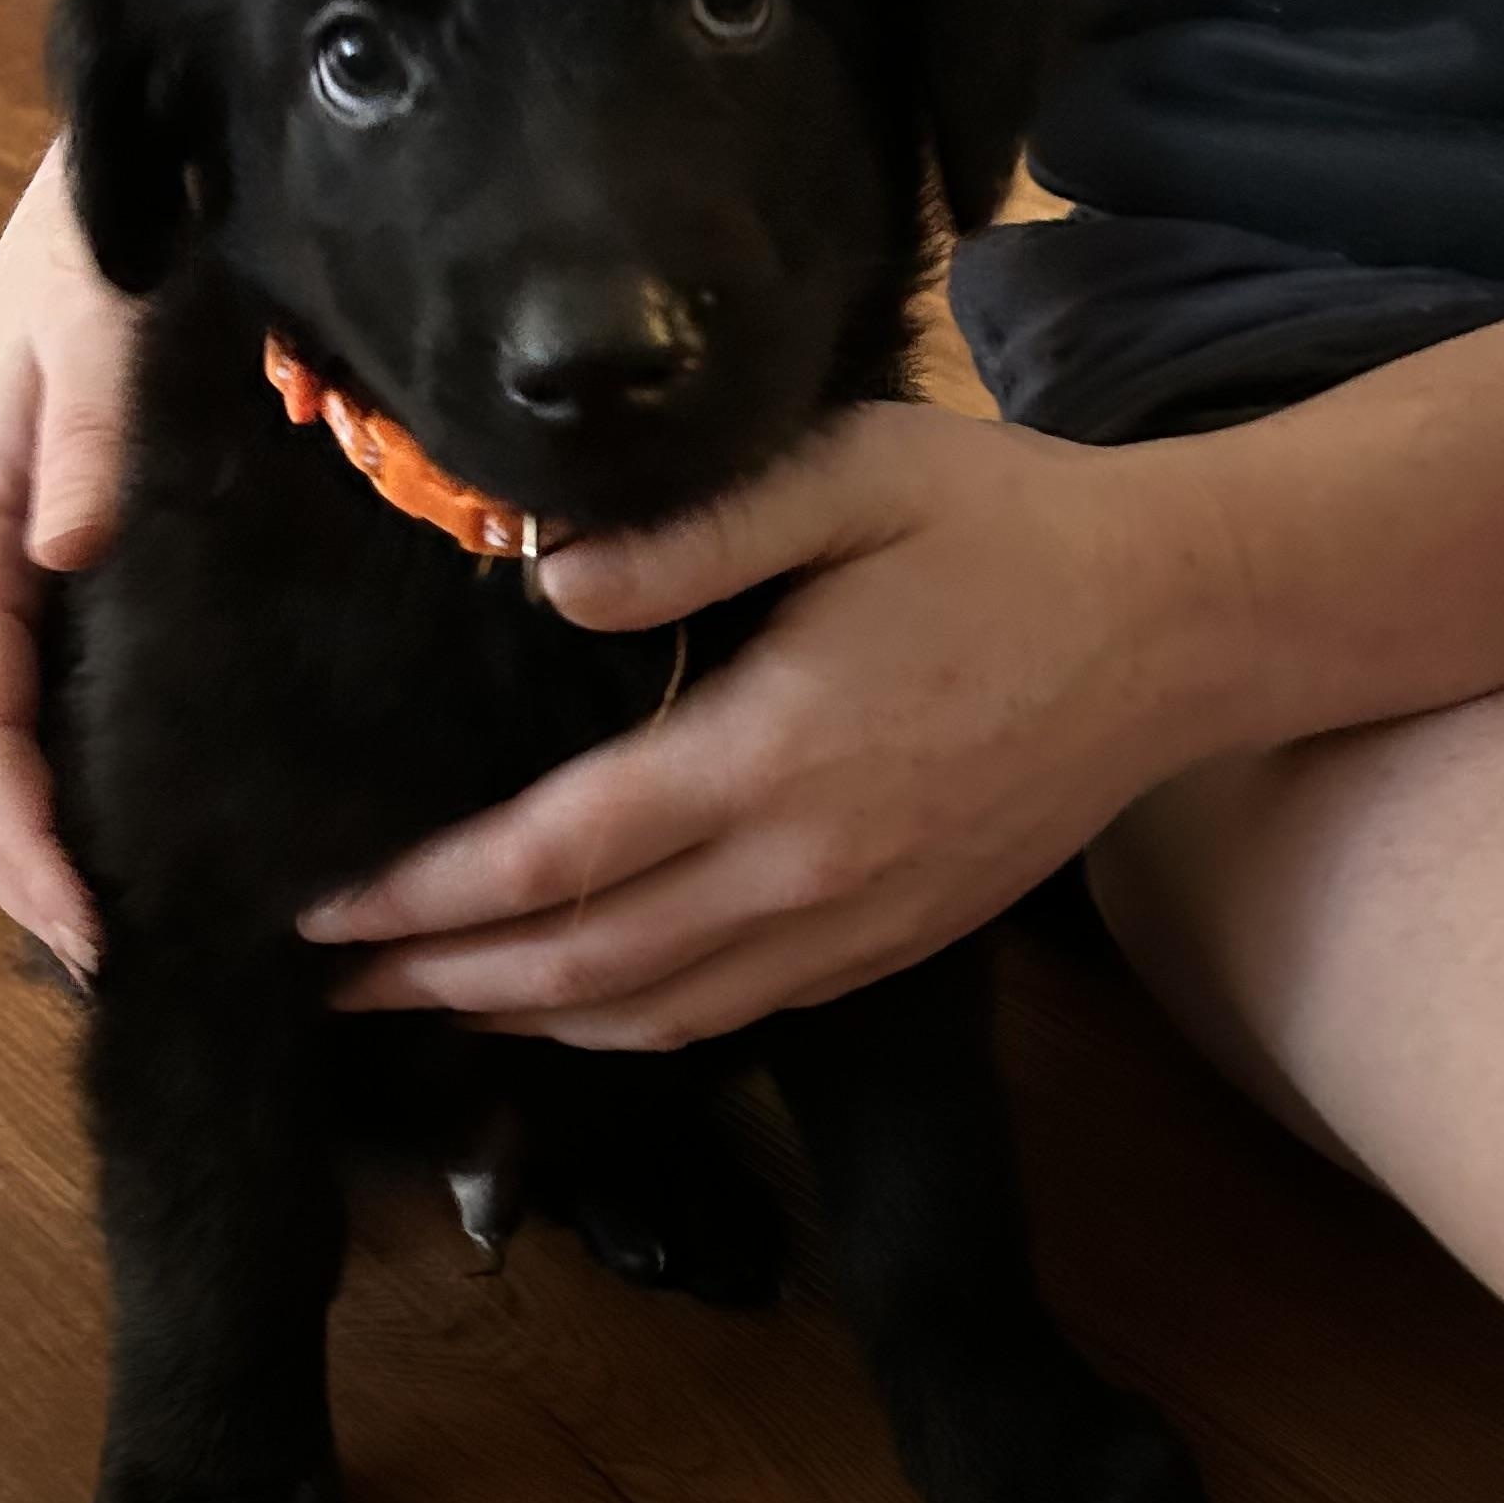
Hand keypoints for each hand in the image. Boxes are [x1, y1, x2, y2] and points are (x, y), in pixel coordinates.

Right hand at [0, 138, 140, 984]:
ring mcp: (3, 583)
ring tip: (117, 933)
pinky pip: (34, 710)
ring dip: (34, 846)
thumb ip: (88, 428)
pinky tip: (126, 833)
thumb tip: (68, 549)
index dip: (20, 839)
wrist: (121, 194)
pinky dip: (59, 789)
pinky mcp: (48, 580)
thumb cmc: (106, 255)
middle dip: (22, 873)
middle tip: (112, 969)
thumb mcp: (96, 319)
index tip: (88, 932)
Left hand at [300, 405, 1237, 1047]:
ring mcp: (857, 922)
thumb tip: (548, 589)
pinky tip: (578, 1007)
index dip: (425, 894)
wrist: (1181, 624)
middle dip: (439, 980)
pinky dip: (633, 1026)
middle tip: (326, 985)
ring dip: (523, 1019)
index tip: (322, 907)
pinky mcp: (898, 941)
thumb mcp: (851, 476)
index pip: (555, 854)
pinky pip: (736, 1013)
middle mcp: (805, 868)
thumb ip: (689, 536)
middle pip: (583, 961)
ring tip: (422, 1008)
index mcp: (772, 750)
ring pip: (655, 1012)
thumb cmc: (1005, 531)